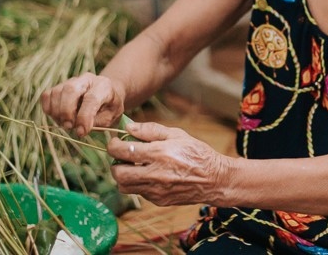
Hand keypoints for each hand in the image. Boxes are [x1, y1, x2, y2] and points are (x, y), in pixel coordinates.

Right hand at [40, 73, 124, 136]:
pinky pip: (47, 95)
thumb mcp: (111, 117)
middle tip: (69, 127)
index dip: (84, 117)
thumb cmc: (108, 108)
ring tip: (67, 124)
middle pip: (70, 89)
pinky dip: (48, 109)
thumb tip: (79, 128)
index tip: (82, 132)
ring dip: (57, 113)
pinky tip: (58, 118)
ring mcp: (71, 81)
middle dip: (67, 111)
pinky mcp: (59, 87)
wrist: (105, 97)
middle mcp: (86, 79)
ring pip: (56, 92)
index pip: (91, 98)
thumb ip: (97, 122)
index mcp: (103, 86)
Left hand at [108, 122, 229, 206]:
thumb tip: (129, 127)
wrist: (214, 179)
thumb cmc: (197, 153)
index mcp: (159, 154)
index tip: (115, 142)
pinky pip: (139, 193)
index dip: (113, 145)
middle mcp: (155, 174)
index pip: (123, 151)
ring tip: (133, 167)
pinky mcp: (159, 200)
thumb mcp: (177, 134)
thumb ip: (151, 130)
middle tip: (122, 156)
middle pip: (118, 173)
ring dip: (124, 176)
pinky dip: (138, 184)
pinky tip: (149, 175)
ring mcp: (156, 190)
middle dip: (114, 163)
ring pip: (125, 187)